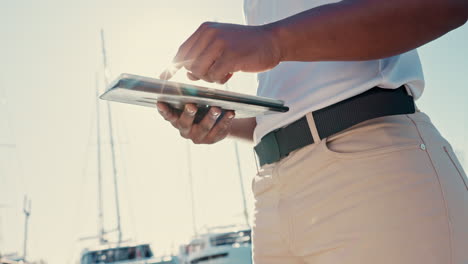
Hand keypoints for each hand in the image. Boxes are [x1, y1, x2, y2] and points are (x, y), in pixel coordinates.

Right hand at [156, 102, 235, 143]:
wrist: (216, 125)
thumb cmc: (200, 109)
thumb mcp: (192, 104)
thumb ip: (188, 99)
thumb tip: (188, 87)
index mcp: (177, 120)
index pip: (168, 116)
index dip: (163, 110)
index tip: (160, 102)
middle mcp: (185, 131)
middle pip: (185, 123)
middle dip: (188, 114)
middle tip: (191, 105)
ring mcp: (198, 137)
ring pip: (204, 127)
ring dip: (210, 117)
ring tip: (216, 109)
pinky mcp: (212, 139)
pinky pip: (219, 130)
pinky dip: (225, 121)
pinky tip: (230, 112)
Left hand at [160, 22, 280, 82]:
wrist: (272, 41)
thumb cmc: (245, 45)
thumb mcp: (221, 43)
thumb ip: (203, 54)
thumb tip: (187, 74)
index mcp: (205, 30)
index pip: (182, 51)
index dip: (172, 67)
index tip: (163, 78)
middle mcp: (210, 34)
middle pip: (189, 65)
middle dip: (198, 75)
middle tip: (215, 73)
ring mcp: (220, 45)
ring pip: (200, 72)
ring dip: (211, 78)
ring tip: (224, 71)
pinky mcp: (230, 57)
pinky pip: (214, 77)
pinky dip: (221, 80)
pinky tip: (231, 73)